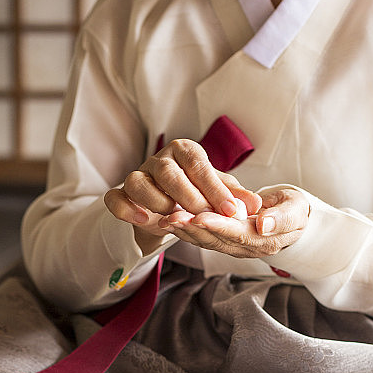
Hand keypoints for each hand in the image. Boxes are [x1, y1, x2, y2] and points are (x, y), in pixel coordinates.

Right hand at [104, 138, 262, 252]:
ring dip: (156, 200)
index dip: (214, 187)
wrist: (169, 208)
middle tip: (205, 216)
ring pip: (138, 181)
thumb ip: (235, 197)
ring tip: (173, 216)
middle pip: (167, 170)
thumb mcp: (218, 193)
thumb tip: (256, 206)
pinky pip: (115, 198)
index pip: (198, 163)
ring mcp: (138, 176)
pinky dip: (125, 208)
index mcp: (185, 152)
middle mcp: (159, 160)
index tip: (232, 210)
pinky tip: (142, 220)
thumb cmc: (196, 193)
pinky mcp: (121, 194)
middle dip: (187, 195)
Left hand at [160, 186, 309, 258]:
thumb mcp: (296, 210)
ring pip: (206, 241)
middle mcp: (246, 248)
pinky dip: (186, 230)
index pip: (238, 234)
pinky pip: (203, 238)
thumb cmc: (294, 209)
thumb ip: (282, 218)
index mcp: (264, 240)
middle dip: (193, 229)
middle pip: (216, 240)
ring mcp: (233, 247)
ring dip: (184, 231)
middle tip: (172, 217)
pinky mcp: (224, 242)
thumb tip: (264, 225)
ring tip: (165, 219)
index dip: (218, 226)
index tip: (200, 217)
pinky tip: (170, 221)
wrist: (291, 218)